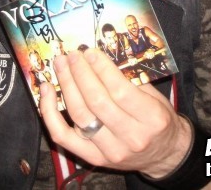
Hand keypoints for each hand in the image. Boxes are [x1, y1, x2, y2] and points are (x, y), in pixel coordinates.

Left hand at [39, 49, 191, 178]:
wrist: (164, 154)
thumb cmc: (158, 119)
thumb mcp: (154, 95)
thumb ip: (129, 78)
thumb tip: (98, 57)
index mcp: (151, 119)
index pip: (120, 90)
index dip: (101, 69)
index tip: (90, 52)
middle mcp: (131, 137)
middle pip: (97, 102)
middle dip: (80, 73)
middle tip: (73, 55)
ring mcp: (110, 151)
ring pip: (80, 115)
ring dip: (66, 86)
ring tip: (61, 65)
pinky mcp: (93, 158)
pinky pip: (63, 136)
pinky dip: (50, 113)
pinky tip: (46, 91)